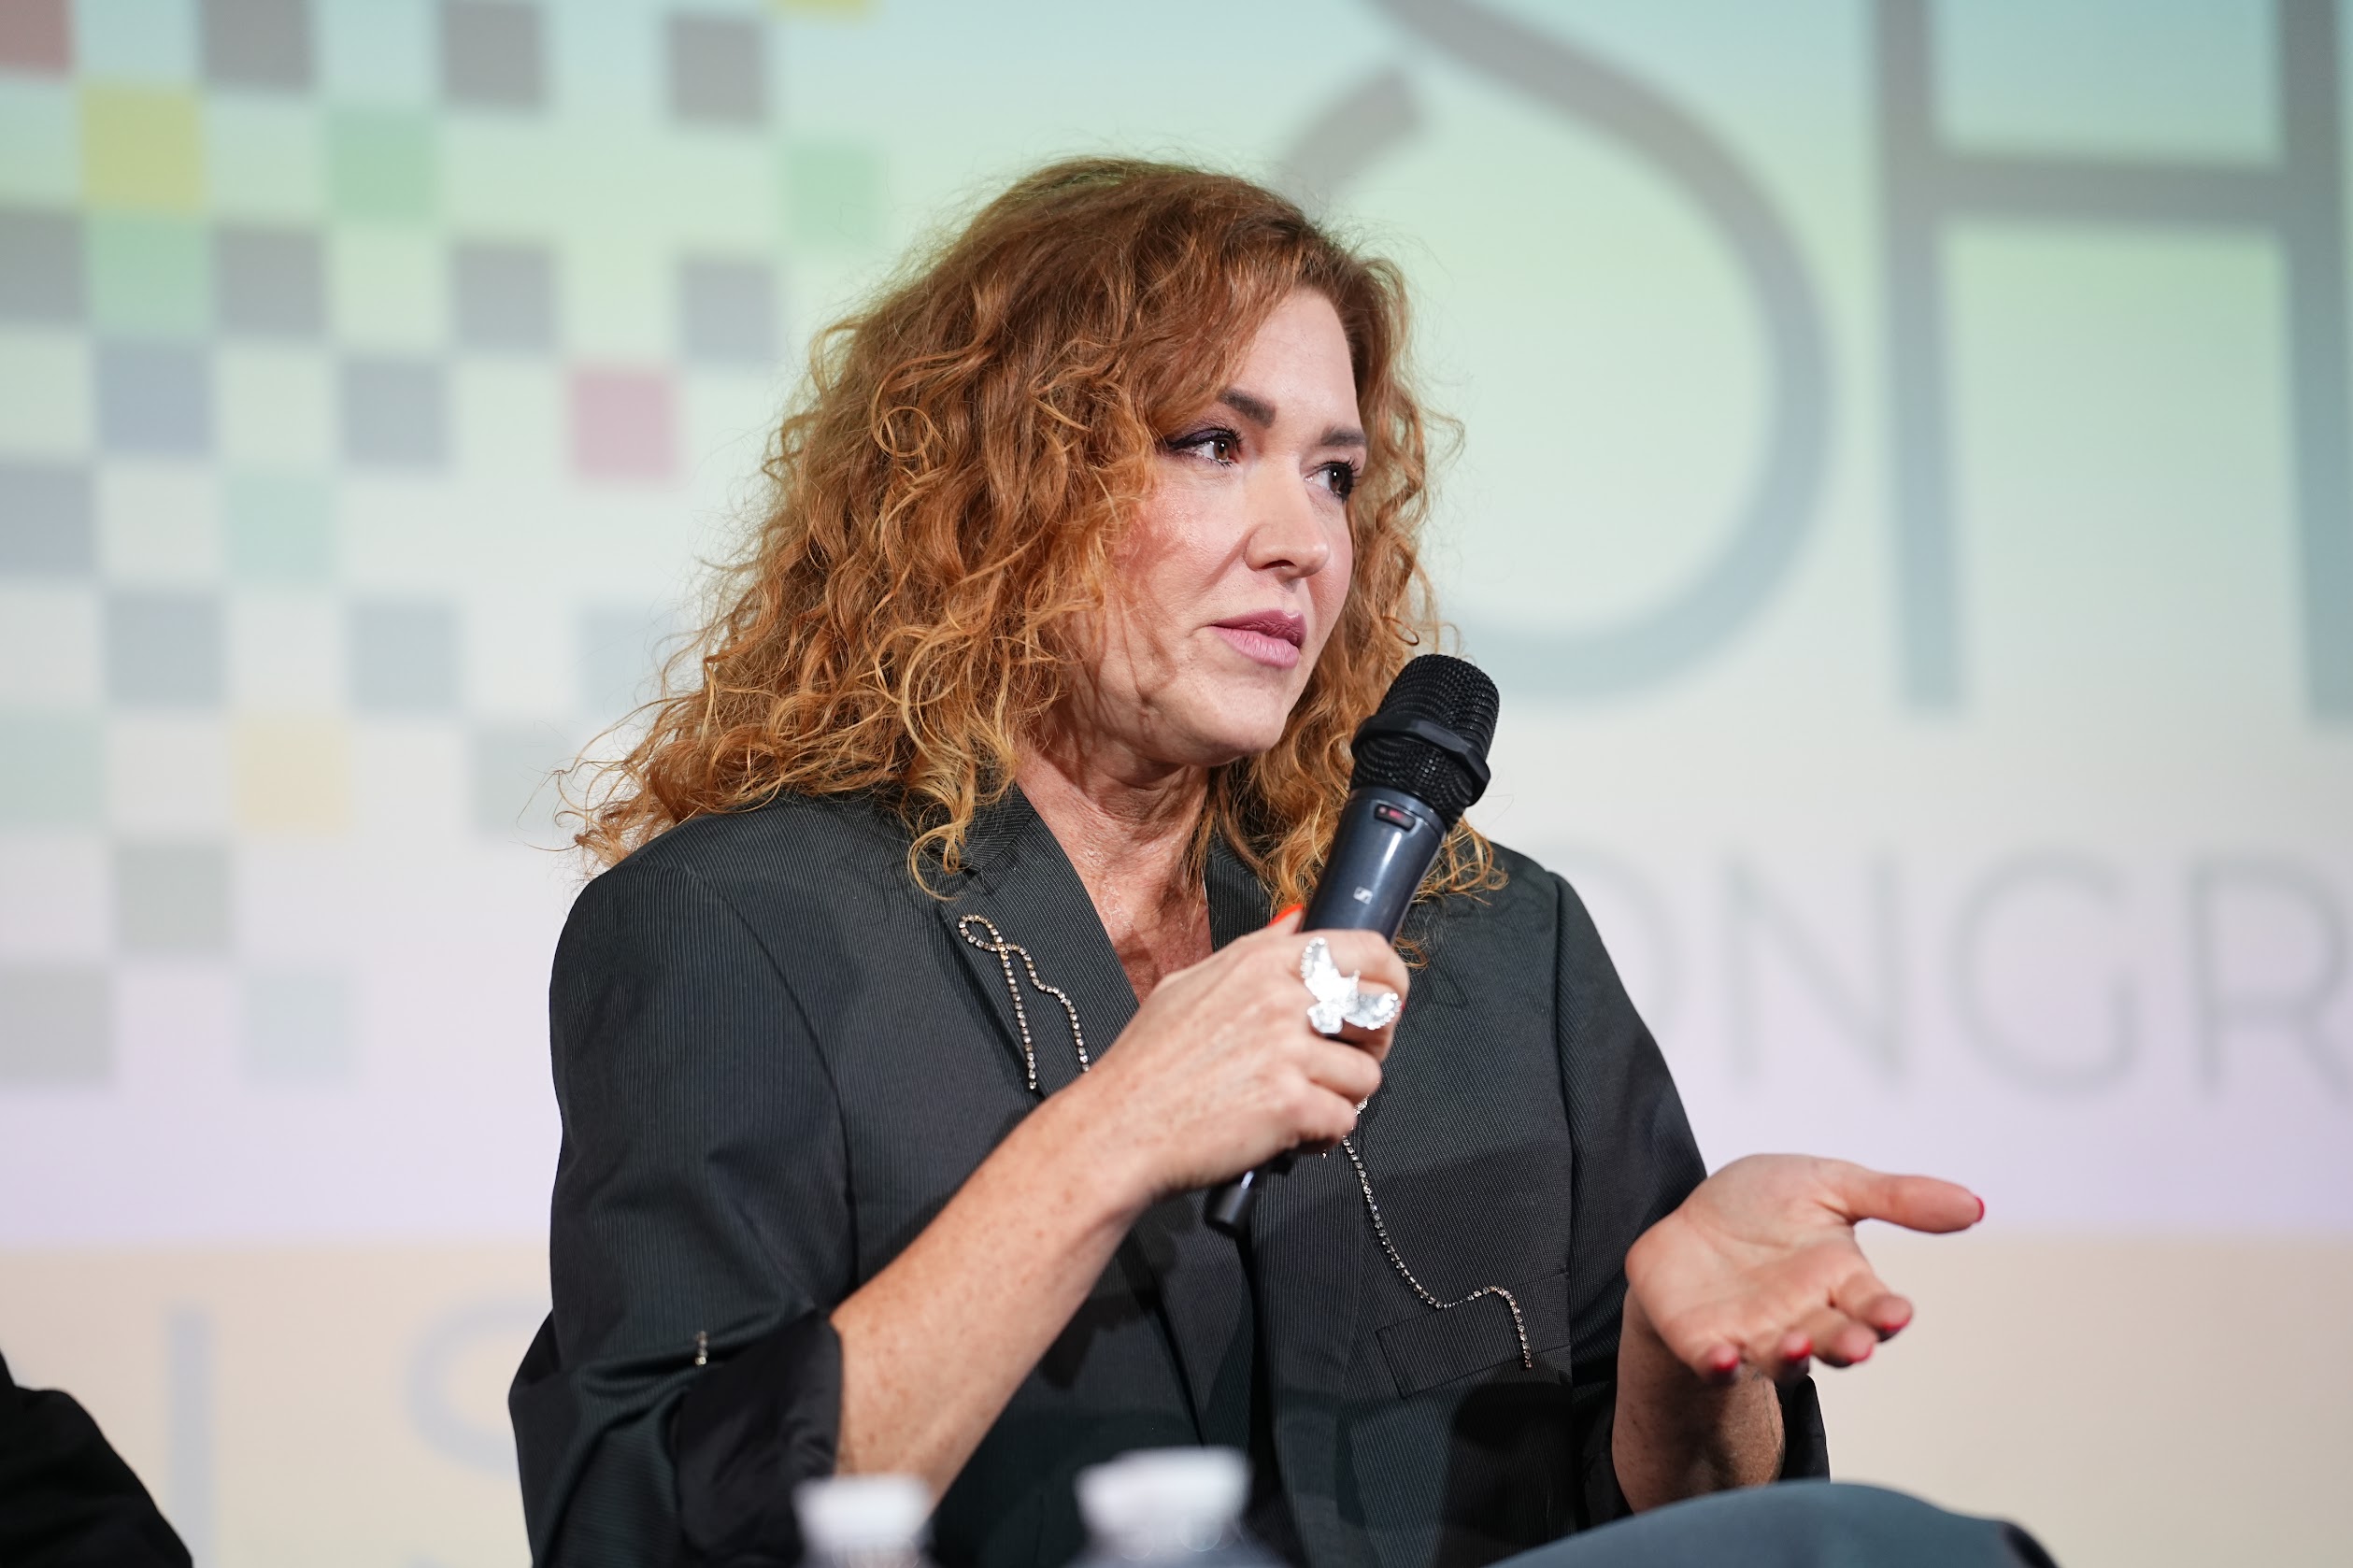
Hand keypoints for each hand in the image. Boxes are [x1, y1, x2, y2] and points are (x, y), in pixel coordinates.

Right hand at [1067, 909, 1407, 1198]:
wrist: (1117, 1127)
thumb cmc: (1147, 1064)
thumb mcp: (1191, 982)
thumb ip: (1254, 950)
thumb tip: (1298, 922)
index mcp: (1261, 962)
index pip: (1365, 949)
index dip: (1389, 979)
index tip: (1385, 1000)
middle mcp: (1280, 999)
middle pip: (1381, 1009)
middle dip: (1374, 1042)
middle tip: (1346, 1060)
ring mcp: (1287, 1051)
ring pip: (1367, 1075)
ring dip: (1341, 1097)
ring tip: (1303, 1104)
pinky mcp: (1290, 1105)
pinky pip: (1344, 1121)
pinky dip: (1322, 1136)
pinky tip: (1290, 1133)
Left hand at [1624, 1154, 1981, 1383]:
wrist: (1687, 1219)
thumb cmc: (1764, 1205)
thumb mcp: (1828, 1184)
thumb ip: (1896, 1198)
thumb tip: (1974, 1204)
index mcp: (1839, 1281)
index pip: (1872, 1305)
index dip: (1886, 1312)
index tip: (1897, 1312)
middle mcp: (1803, 1316)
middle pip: (1834, 1341)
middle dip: (1848, 1345)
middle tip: (1859, 1345)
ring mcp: (1753, 1334)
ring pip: (1781, 1359)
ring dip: (1791, 1357)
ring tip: (1797, 1346)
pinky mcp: (1703, 1341)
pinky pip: (1713, 1362)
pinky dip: (1718, 1365)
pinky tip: (1723, 1358)